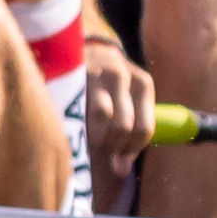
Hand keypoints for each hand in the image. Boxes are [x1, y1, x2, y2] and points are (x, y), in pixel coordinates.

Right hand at [78, 42, 153, 174]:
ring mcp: (96, 70)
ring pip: (101, 116)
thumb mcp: (127, 97)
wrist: (79, 47)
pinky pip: (77, 107)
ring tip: (91, 141)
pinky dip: (77, 124)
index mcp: (142, 83)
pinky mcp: (72, 71)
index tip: (120, 162)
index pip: (143, 127)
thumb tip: (121, 170)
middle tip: (104, 154)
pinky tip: (74, 128)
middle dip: (114, 146)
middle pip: (123, 125)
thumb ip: (132, 128)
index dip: (132, 150)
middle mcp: (121, 73)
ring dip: (96, 137)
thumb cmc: (106, 84)